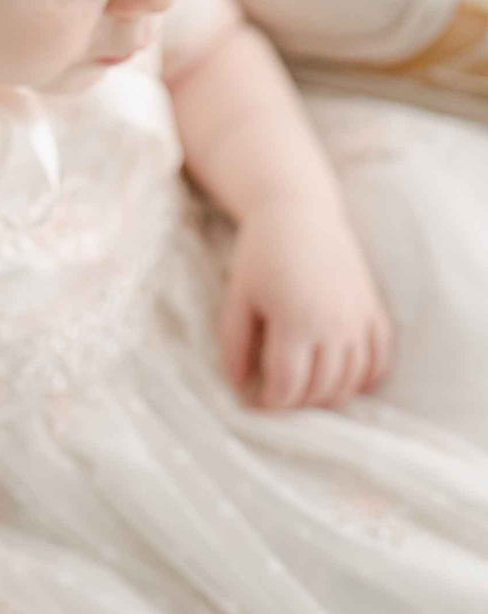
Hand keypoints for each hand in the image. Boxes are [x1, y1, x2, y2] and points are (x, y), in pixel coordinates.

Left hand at [218, 195, 394, 409]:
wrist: (299, 211)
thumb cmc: (260, 252)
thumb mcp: (238, 296)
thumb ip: (234, 343)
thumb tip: (237, 386)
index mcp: (296, 321)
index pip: (288, 385)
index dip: (270, 403)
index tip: (256, 402)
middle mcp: (334, 325)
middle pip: (321, 389)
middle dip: (297, 402)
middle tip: (278, 398)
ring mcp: (359, 319)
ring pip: (352, 381)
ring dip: (328, 395)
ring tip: (304, 390)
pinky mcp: (374, 309)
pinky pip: (379, 359)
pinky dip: (364, 378)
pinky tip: (343, 380)